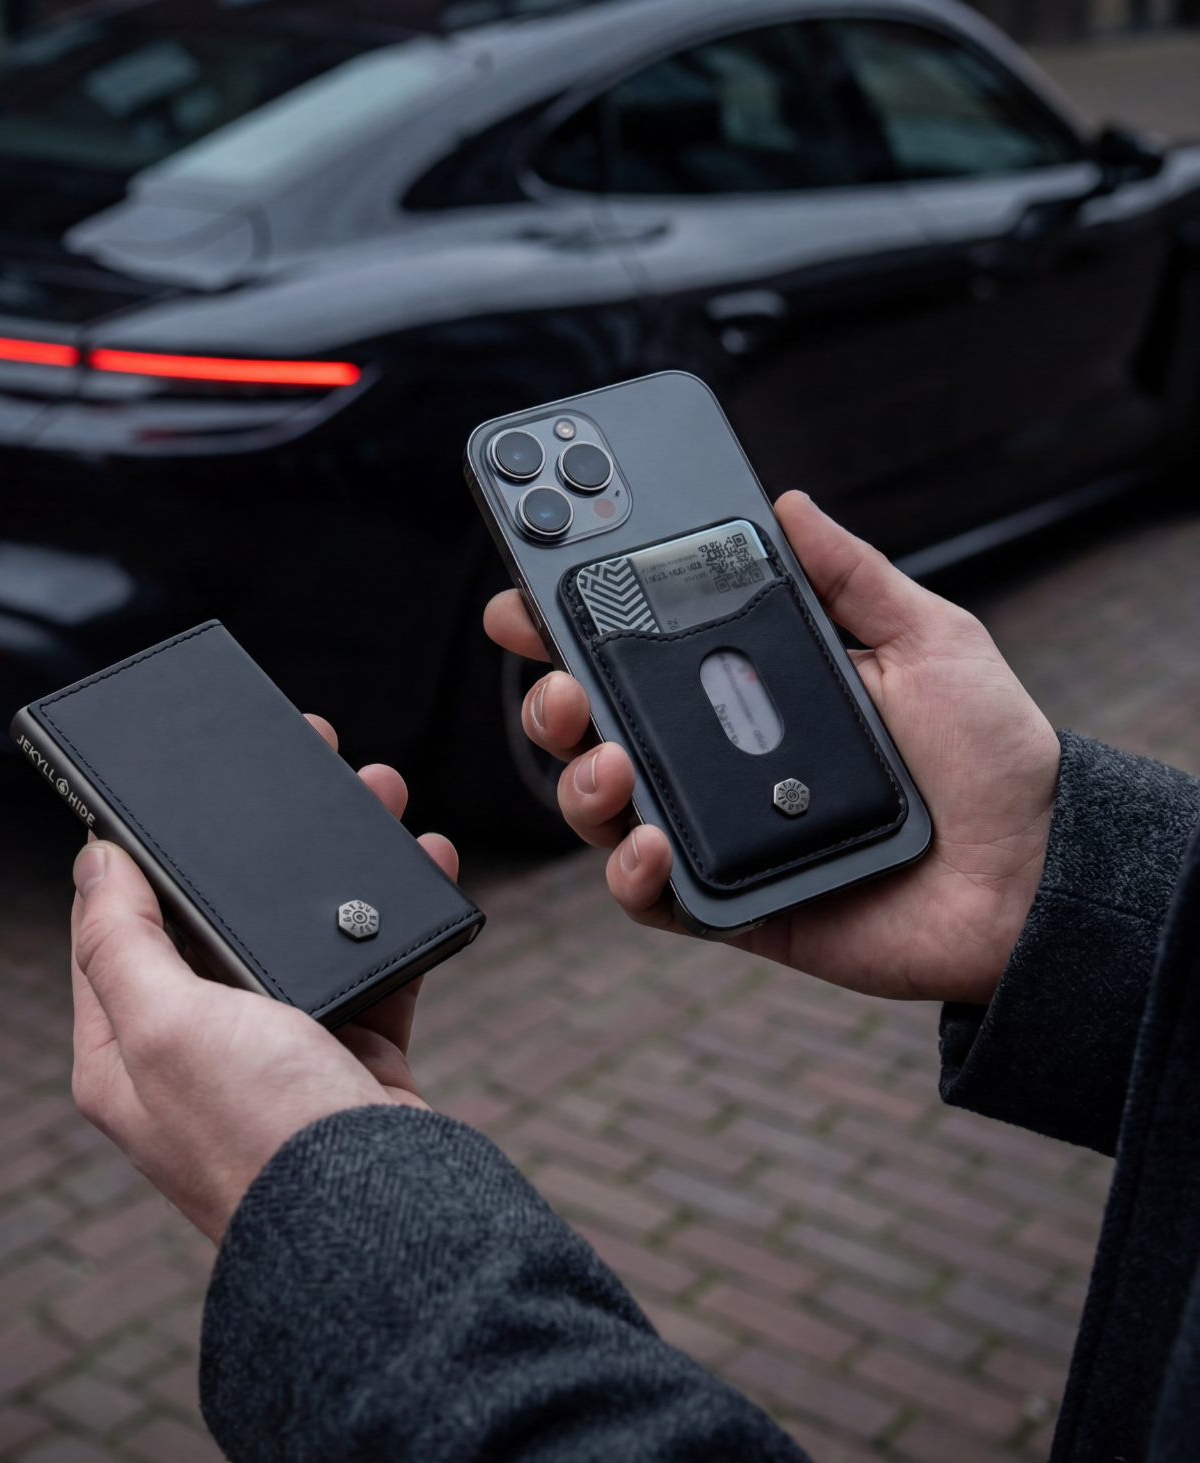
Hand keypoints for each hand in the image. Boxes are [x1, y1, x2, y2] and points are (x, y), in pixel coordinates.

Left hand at [69, 715, 453, 1244]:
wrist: (385, 1226)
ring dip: (339, 863)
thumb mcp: (163, 1027)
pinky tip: (422, 862)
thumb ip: (121, 940)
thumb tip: (91, 860)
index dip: (137, 854)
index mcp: (127, 1051)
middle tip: (296, 766)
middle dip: (256, 845)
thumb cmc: (262, 1135)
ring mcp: (281, 1055)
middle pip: (220, 920)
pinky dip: (396, 916)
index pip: (115, 928)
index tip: (170, 791)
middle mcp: (200, 1052)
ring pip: (302, 934)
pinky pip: (373, 966)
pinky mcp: (353, 1058)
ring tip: (376, 794)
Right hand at [484, 491, 1058, 1005]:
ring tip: (607, 759)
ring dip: (580, 780)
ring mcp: (712, 833)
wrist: (1037, 874)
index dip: (572, 624)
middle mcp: (714, 760)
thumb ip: (851, 575)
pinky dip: (628, 870)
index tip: (527, 592)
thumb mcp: (928, 639)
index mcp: (747, 691)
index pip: (637, 651)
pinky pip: (647, 894)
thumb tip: (789, 503)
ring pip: (602, 807)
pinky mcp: (725, 905)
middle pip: (596, 729)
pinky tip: (648, 842)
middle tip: (560, 681)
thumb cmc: (988, 757)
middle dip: (552, 701)